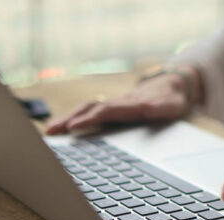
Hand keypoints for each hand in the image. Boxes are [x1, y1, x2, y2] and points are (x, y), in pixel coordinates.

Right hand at [45, 67, 199, 134]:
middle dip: (70, 119)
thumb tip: (148, 109)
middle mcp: (119, 103)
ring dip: (68, 118)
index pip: (106, 111)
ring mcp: (114, 104)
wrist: (174, 85)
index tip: (73, 126)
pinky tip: (62, 128)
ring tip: (50, 131)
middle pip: (90, 109)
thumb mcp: (172, 106)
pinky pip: (90, 111)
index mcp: (131, 105)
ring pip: (87, 109)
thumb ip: (160, 109)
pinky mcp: (113, 108)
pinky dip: (75, 117)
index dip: (89, 118)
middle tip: (51, 131)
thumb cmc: (172, 99)